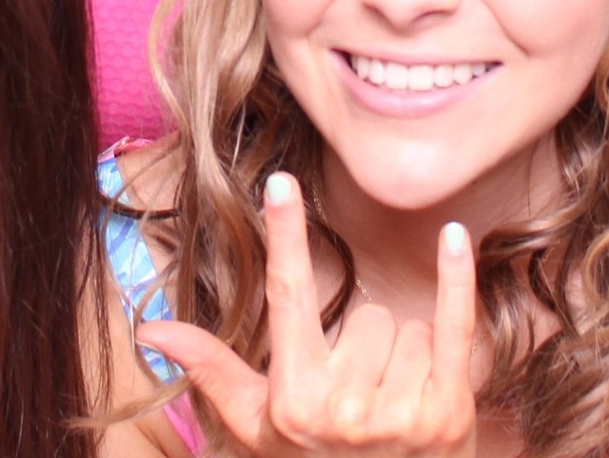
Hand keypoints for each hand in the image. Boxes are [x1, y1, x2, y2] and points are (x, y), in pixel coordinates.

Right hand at [135, 174, 478, 456]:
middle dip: (366, 342)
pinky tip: (454, 236)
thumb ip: (213, 370)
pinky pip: (453, 324)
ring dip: (406, 353)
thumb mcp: (258, 426)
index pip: (288, 297)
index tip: (281, 182)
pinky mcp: (449, 411)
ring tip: (397, 401)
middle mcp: (345, 407)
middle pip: (366, 314)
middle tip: (364, 392)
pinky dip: (456, 280)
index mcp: (296, 398)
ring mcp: (402, 412)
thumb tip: (152, 329)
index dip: (285, 235)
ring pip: (405, 323)